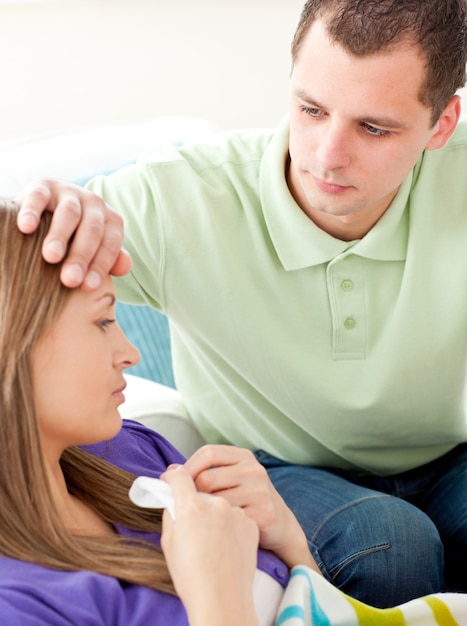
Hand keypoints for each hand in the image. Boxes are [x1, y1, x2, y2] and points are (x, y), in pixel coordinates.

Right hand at [15, 179, 130, 288]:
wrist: (48, 210)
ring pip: (69, 213)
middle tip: (69, 279)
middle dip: (81, 255)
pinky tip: (26, 228)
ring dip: (60, 236)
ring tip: (50, 257)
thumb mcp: (95, 248)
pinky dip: (32, 211)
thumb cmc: (77, 238)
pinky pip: (39, 197)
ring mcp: (69, 192)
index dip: (101, 265)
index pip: (111, 244)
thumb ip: (111, 259)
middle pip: (92, 230)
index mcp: (111, 221)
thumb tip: (125, 268)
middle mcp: (94, 203)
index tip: (88, 286)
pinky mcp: (43, 186)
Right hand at [161, 466, 258, 625]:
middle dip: (194, 501)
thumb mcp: (169, 542)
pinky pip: (235, 515)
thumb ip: (171, 512)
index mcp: (191, 506)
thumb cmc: (191, 576)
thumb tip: (173, 497)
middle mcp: (216, 503)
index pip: (179, 475)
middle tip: (191, 524)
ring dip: (213, 512)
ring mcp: (236, 512)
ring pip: (220, 503)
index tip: (170, 479)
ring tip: (211, 539)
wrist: (222, 600)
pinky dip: (229, 524)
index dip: (172, 475)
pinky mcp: (250, 522)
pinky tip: (225, 544)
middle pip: (200, 491)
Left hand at [184, 445, 319, 570]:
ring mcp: (260, 491)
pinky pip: (227, 520)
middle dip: (194, 495)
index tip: (177, 483)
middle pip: (207, 478)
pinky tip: (223, 531)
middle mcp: (254, 470)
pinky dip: (220, 527)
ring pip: (214, 501)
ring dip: (206, 514)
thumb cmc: (246, 501)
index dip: (188, 467)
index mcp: (243, 456)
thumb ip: (204, 472)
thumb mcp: (231, 478)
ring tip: (208, 521)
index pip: (208, 452)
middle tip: (193, 509)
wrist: (281, 527)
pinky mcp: (263, 513)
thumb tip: (171, 470)